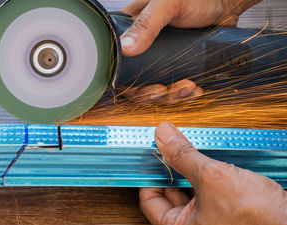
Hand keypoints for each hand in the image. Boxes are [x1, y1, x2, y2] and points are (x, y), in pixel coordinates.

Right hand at [120, 0, 260, 103]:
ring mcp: (162, 59)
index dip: (126, 82)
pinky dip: (186, 93)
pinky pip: (177, 87)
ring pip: (159, 89)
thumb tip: (126, 48)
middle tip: (163, 91)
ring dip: (172, 95)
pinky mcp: (180, 66)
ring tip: (187, 87)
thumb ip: (146, 24)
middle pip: (138, 83)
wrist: (224, 2)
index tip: (139, 88)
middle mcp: (144, 48)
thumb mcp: (167, 5)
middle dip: (151, 93)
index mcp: (132, 32)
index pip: (120, 64)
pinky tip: (195, 88)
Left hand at [140, 122, 286, 224]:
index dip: (152, 175)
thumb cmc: (258, 217)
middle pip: (170, 202)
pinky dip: (208, 193)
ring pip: (192, 205)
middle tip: (176, 153)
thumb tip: (162, 136)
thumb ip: (182, 155)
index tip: (154, 156)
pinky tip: (216, 176)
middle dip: (174, 176)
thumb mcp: (212, 176)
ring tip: (197, 162)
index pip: (149, 201)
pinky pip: (209, 211)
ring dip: (192, 183)